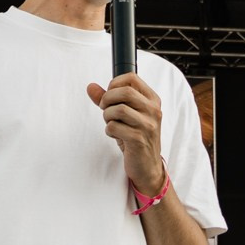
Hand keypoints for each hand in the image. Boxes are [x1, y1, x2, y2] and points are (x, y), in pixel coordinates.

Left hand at [86, 73, 164, 193]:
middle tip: (104, 108)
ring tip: (110, 122)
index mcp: (152, 100)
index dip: (114, 84)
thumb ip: (109, 99)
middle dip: (107, 99)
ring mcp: (148, 125)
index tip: (109, 95)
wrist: (147, 166)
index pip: (131, 78)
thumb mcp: (126, 115)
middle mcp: (153, 110)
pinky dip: (108, 130)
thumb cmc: (136, 137)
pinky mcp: (139, 139)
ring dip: (107, 116)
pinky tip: (114, 134)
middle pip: (124, 92)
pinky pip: (114, 127)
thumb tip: (90, 87)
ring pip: (118, 109)